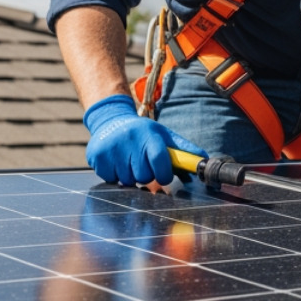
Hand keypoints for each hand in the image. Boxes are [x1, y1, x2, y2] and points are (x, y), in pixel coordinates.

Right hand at [83, 94, 205, 185]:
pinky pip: (110, 179)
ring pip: (127, 180)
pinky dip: (114, 175)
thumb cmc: (143, 132)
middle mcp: (128, 140)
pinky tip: (116, 162)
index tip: (164, 175)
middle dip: (147, 174)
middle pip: (144, 176)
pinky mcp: (96, 156)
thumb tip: (204, 160)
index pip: (159, 162)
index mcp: (148, 135)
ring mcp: (111, 149)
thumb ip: (183, 149)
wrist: (111, 120)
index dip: (164, 174)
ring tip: (129, 161)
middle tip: (143, 164)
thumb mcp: (164, 135)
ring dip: (130, 176)